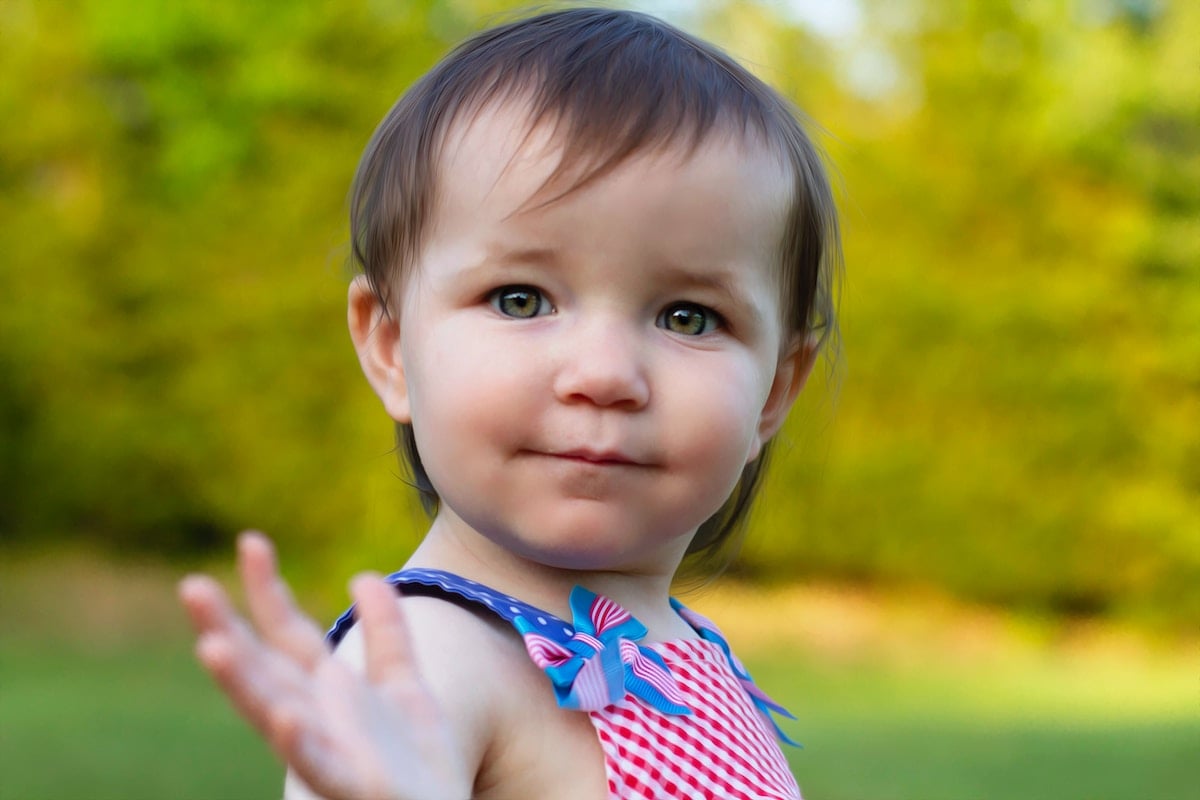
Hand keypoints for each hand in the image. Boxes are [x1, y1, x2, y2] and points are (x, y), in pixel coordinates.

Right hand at [179, 532, 469, 799]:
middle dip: (227, 628)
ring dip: (242, 682)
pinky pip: (321, 765)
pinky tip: (287, 714)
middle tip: (191, 585)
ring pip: (274, 714)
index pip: (287, 635)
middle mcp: (317, 720)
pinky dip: (301, 741)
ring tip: (211, 644)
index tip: (251, 540)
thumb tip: (364, 576)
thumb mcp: (405, 685)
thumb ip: (387, 633)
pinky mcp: (354, 788)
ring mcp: (329, 754)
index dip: (269, 590)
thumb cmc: (417, 765)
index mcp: (327, 694)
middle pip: (264, 668)